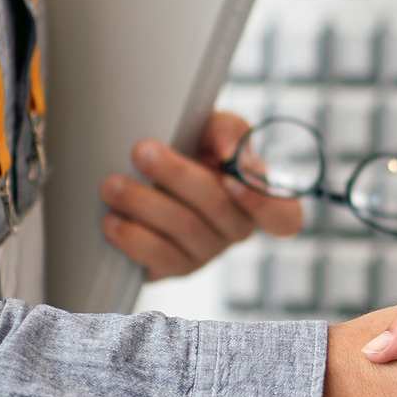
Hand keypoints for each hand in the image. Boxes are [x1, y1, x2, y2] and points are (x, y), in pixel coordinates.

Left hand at [100, 111, 303, 278]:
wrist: (148, 173)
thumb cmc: (192, 149)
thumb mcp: (212, 128)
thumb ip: (228, 129)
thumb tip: (229, 153)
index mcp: (258, 196)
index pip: (284, 217)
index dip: (262, 203)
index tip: (233, 179)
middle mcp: (237, 229)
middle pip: (218, 207)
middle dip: (177, 176)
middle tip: (142, 151)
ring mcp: (206, 252)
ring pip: (184, 230)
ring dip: (145, 204)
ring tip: (113, 185)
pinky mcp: (173, 267)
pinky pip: (158, 258)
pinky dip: (133, 238)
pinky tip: (112, 221)